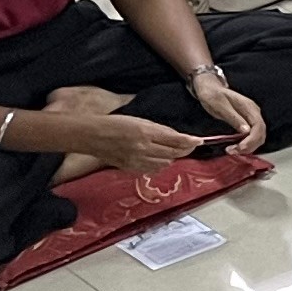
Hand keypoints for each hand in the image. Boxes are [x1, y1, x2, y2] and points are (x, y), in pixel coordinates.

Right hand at [78, 109, 227, 174]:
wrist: (91, 136)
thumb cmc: (114, 123)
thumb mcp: (139, 121)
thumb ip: (159, 130)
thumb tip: (177, 137)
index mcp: (145, 132)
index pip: (175, 140)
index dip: (189, 141)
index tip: (199, 140)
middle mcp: (142, 148)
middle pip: (173, 153)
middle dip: (185, 150)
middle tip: (191, 145)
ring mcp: (136, 160)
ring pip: (165, 163)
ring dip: (171, 157)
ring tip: (171, 150)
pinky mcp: (131, 168)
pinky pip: (152, 169)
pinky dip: (159, 164)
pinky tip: (157, 157)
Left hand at [190, 67, 268, 152]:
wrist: (209, 88)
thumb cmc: (213, 95)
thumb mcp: (220, 106)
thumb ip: (234, 118)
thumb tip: (246, 131)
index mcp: (249, 108)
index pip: (259, 127)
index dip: (252, 140)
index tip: (241, 148)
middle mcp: (253, 113)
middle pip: (260, 134)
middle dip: (250, 146)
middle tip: (234, 151)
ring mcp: (250, 118)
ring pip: (257, 137)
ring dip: (248, 147)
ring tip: (233, 150)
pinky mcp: (245, 122)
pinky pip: (251, 136)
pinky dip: (245, 144)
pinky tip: (235, 147)